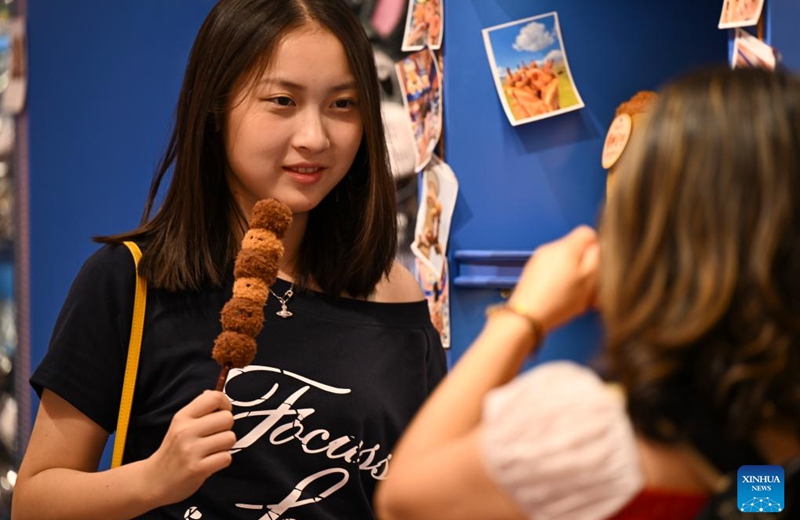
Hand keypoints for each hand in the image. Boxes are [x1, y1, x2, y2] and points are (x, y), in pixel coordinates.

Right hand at [144, 390, 235, 505]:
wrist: (155, 480)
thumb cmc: (174, 450)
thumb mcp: (180, 424)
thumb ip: (199, 410)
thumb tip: (218, 396)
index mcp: (183, 416)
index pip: (214, 397)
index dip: (225, 405)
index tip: (221, 414)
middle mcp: (186, 431)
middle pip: (227, 418)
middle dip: (226, 428)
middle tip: (214, 436)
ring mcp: (191, 450)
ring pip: (230, 438)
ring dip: (225, 446)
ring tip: (211, 450)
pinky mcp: (198, 469)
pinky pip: (226, 458)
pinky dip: (222, 460)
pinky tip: (209, 462)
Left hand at [508, 225, 598, 331]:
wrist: (527, 317)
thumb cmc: (558, 301)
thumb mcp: (589, 280)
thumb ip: (598, 258)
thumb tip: (601, 245)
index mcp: (566, 246)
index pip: (588, 232)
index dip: (598, 249)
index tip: (600, 266)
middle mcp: (550, 248)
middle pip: (577, 250)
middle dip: (587, 268)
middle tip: (591, 288)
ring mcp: (539, 260)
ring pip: (566, 263)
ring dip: (575, 278)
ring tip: (578, 297)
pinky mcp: (532, 272)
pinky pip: (553, 272)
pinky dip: (562, 282)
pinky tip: (564, 299)